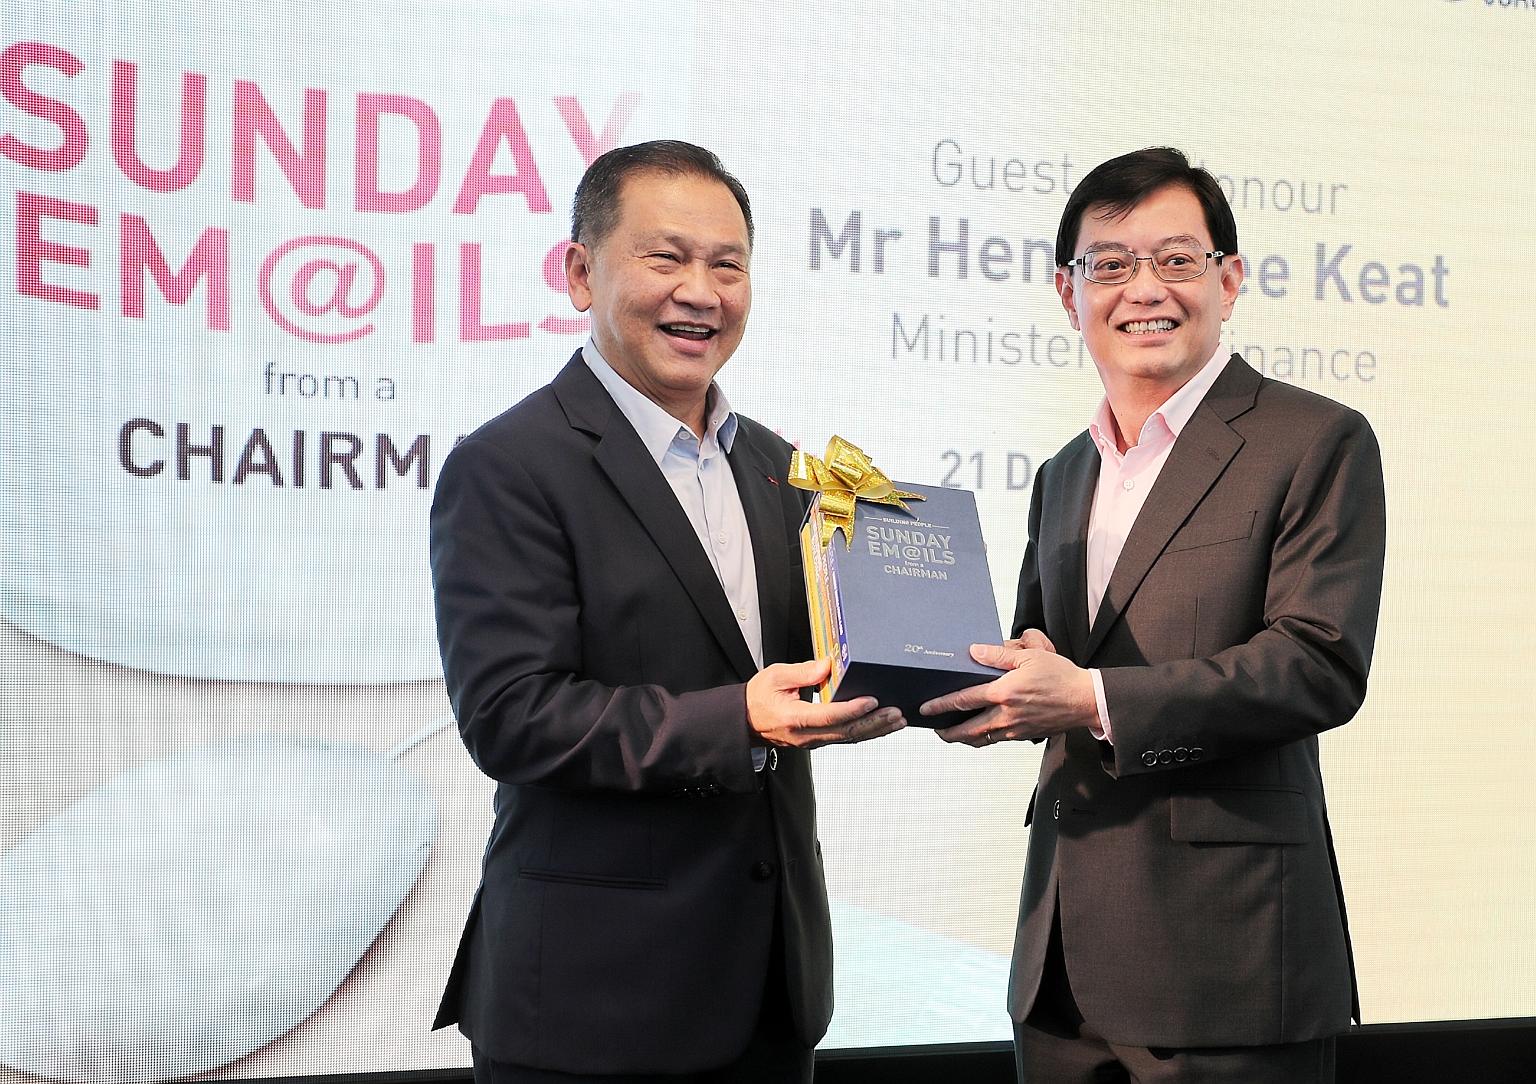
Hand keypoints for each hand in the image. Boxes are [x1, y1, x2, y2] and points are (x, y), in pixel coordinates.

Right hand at [747, 659, 905, 748]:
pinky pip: (845, 739)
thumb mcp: (775, 676)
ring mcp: (812, 741)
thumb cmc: (758, 696)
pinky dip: (866, 732)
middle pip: (846, 732)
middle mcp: (805, 735)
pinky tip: (882, 726)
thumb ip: (803, 672)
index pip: (828, 716)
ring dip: (876, 730)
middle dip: (874, 722)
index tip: (872, 700)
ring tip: (897, 720)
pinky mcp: (817, 740)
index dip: (852, 709)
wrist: (746, 720)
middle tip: (896, 712)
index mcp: (793, 717)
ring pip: (849, 738)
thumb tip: (828, 666)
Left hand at [919, 638, 1093, 747]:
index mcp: (1004, 693)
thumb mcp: (1030, 657)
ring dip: (964, 738)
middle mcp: (1006, 715)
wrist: (1086, 700)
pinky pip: (997, 740)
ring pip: (981, 739)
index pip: (964, 700)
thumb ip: (999, 656)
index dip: (941, 704)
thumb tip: (975, 652)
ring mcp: (1015, 729)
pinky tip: (980, 732)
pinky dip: (983, 738)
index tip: (926, 708)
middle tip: (935, 729)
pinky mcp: (1024, 736)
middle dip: (947, 732)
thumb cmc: (1061, 677)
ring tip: (952, 734)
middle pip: (967, 729)